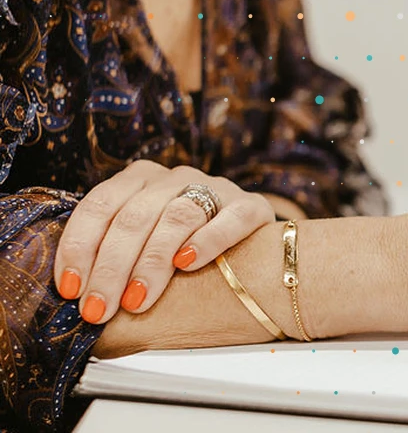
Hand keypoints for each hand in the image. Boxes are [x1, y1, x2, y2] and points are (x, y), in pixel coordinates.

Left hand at [55, 161, 274, 323]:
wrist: (258, 251)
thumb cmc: (188, 252)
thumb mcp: (143, 242)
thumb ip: (114, 253)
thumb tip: (73, 293)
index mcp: (139, 180)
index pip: (99, 206)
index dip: (80, 248)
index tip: (71, 289)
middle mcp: (174, 178)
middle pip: (134, 218)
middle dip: (111, 269)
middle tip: (99, 309)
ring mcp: (215, 189)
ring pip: (176, 218)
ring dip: (151, 263)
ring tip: (136, 300)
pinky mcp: (251, 208)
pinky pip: (228, 220)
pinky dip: (206, 241)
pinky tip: (188, 264)